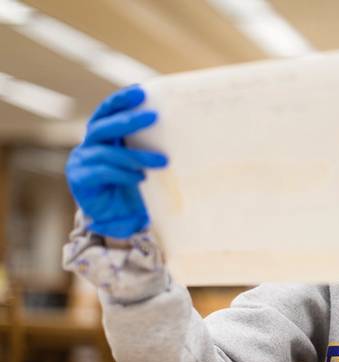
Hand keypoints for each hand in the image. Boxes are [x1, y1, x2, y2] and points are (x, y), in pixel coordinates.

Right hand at [66, 85, 166, 238]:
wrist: (116, 220)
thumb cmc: (133, 189)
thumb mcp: (144, 166)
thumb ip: (151, 150)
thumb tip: (184, 132)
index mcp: (103, 137)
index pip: (107, 112)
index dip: (121, 100)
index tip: (141, 90)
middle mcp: (89, 145)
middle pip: (102, 126)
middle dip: (127, 120)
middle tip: (154, 116)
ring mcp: (82, 162)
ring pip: (106, 152)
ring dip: (135, 155)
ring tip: (162, 161)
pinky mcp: (80, 180)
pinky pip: (102, 173)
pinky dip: (123, 173)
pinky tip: (140, 178)